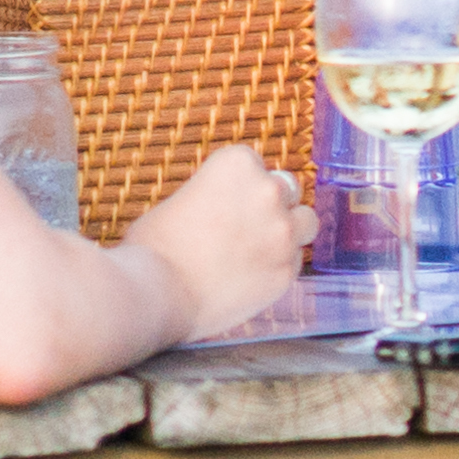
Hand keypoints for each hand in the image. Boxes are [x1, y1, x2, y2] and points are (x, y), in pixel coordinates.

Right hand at [117, 144, 308, 343]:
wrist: (158, 293)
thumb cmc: (153, 248)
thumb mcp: (176, 201)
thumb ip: (209, 195)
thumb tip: (219, 207)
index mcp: (237, 164)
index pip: (253, 165)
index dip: (239, 186)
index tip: (225, 203)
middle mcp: (268, 191)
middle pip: (286, 189)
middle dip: (271, 204)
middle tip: (247, 226)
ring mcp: (282, 232)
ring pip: (305, 222)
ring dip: (289, 231)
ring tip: (261, 249)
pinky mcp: (286, 270)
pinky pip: (294, 262)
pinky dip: (279, 267)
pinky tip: (253, 278)